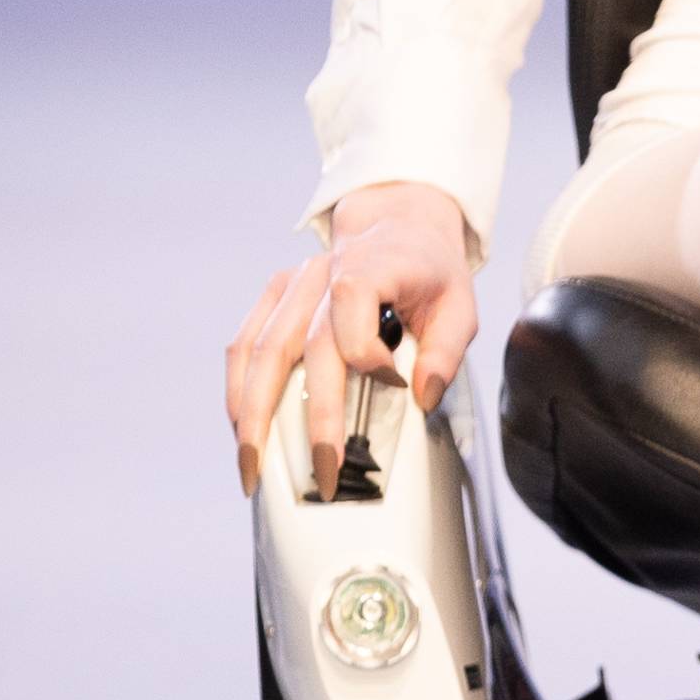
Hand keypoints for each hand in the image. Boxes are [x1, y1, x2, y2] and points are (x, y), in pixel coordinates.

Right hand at [226, 182, 479, 498]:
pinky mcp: (274, 295)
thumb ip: (446, 352)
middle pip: (304, 347)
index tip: (393, 385)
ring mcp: (293, 284)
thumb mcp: (460, 306)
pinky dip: (239, 391)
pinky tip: (243, 429)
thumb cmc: (430, 274)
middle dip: (313, 418)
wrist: (399, 227)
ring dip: (254, 413)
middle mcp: (324, 272)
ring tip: (255, 466)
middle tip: (322, 472)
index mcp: (373, 264)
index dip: (367, 351)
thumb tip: (425, 397)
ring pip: (261, 350)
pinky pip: (244, 345)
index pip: (353, 304)